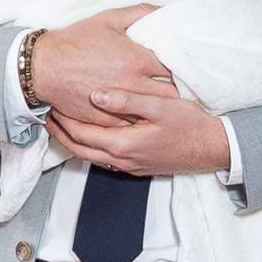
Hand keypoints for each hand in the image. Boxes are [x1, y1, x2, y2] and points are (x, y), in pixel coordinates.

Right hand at [29, 8, 174, 120]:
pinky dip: (140, 119)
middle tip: (184, 87)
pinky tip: (145, 114)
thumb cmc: (76, 41)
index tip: (189, 66)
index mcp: (137, 60)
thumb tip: (164, 10)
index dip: (185, 67)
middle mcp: (132, 85)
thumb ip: (140, 12)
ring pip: (153, 112)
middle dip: (179, 90)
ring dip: (162, 108)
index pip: (176, 67)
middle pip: (171, 94)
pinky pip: (133, 124)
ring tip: (169, 103)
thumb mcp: (108, 19)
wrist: (44, 67)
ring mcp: (120, 106)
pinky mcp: (107, 120)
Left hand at [48, 86, 230, 178]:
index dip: (63, 120)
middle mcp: (122, 160)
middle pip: (79, 149)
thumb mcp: (160, 106)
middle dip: (61, 132)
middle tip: (48, 113)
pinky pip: (103, 158)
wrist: (213, 149)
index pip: (81, 134)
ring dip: (73, 141)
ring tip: (62, 122)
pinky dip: (90, 146)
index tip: (51, 103)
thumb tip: (96, 95)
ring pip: (90, 156)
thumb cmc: (190, 125)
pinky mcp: (137, 166)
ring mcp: (129, 166)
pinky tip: (90, 132)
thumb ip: (127, 101)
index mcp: (123, 144)